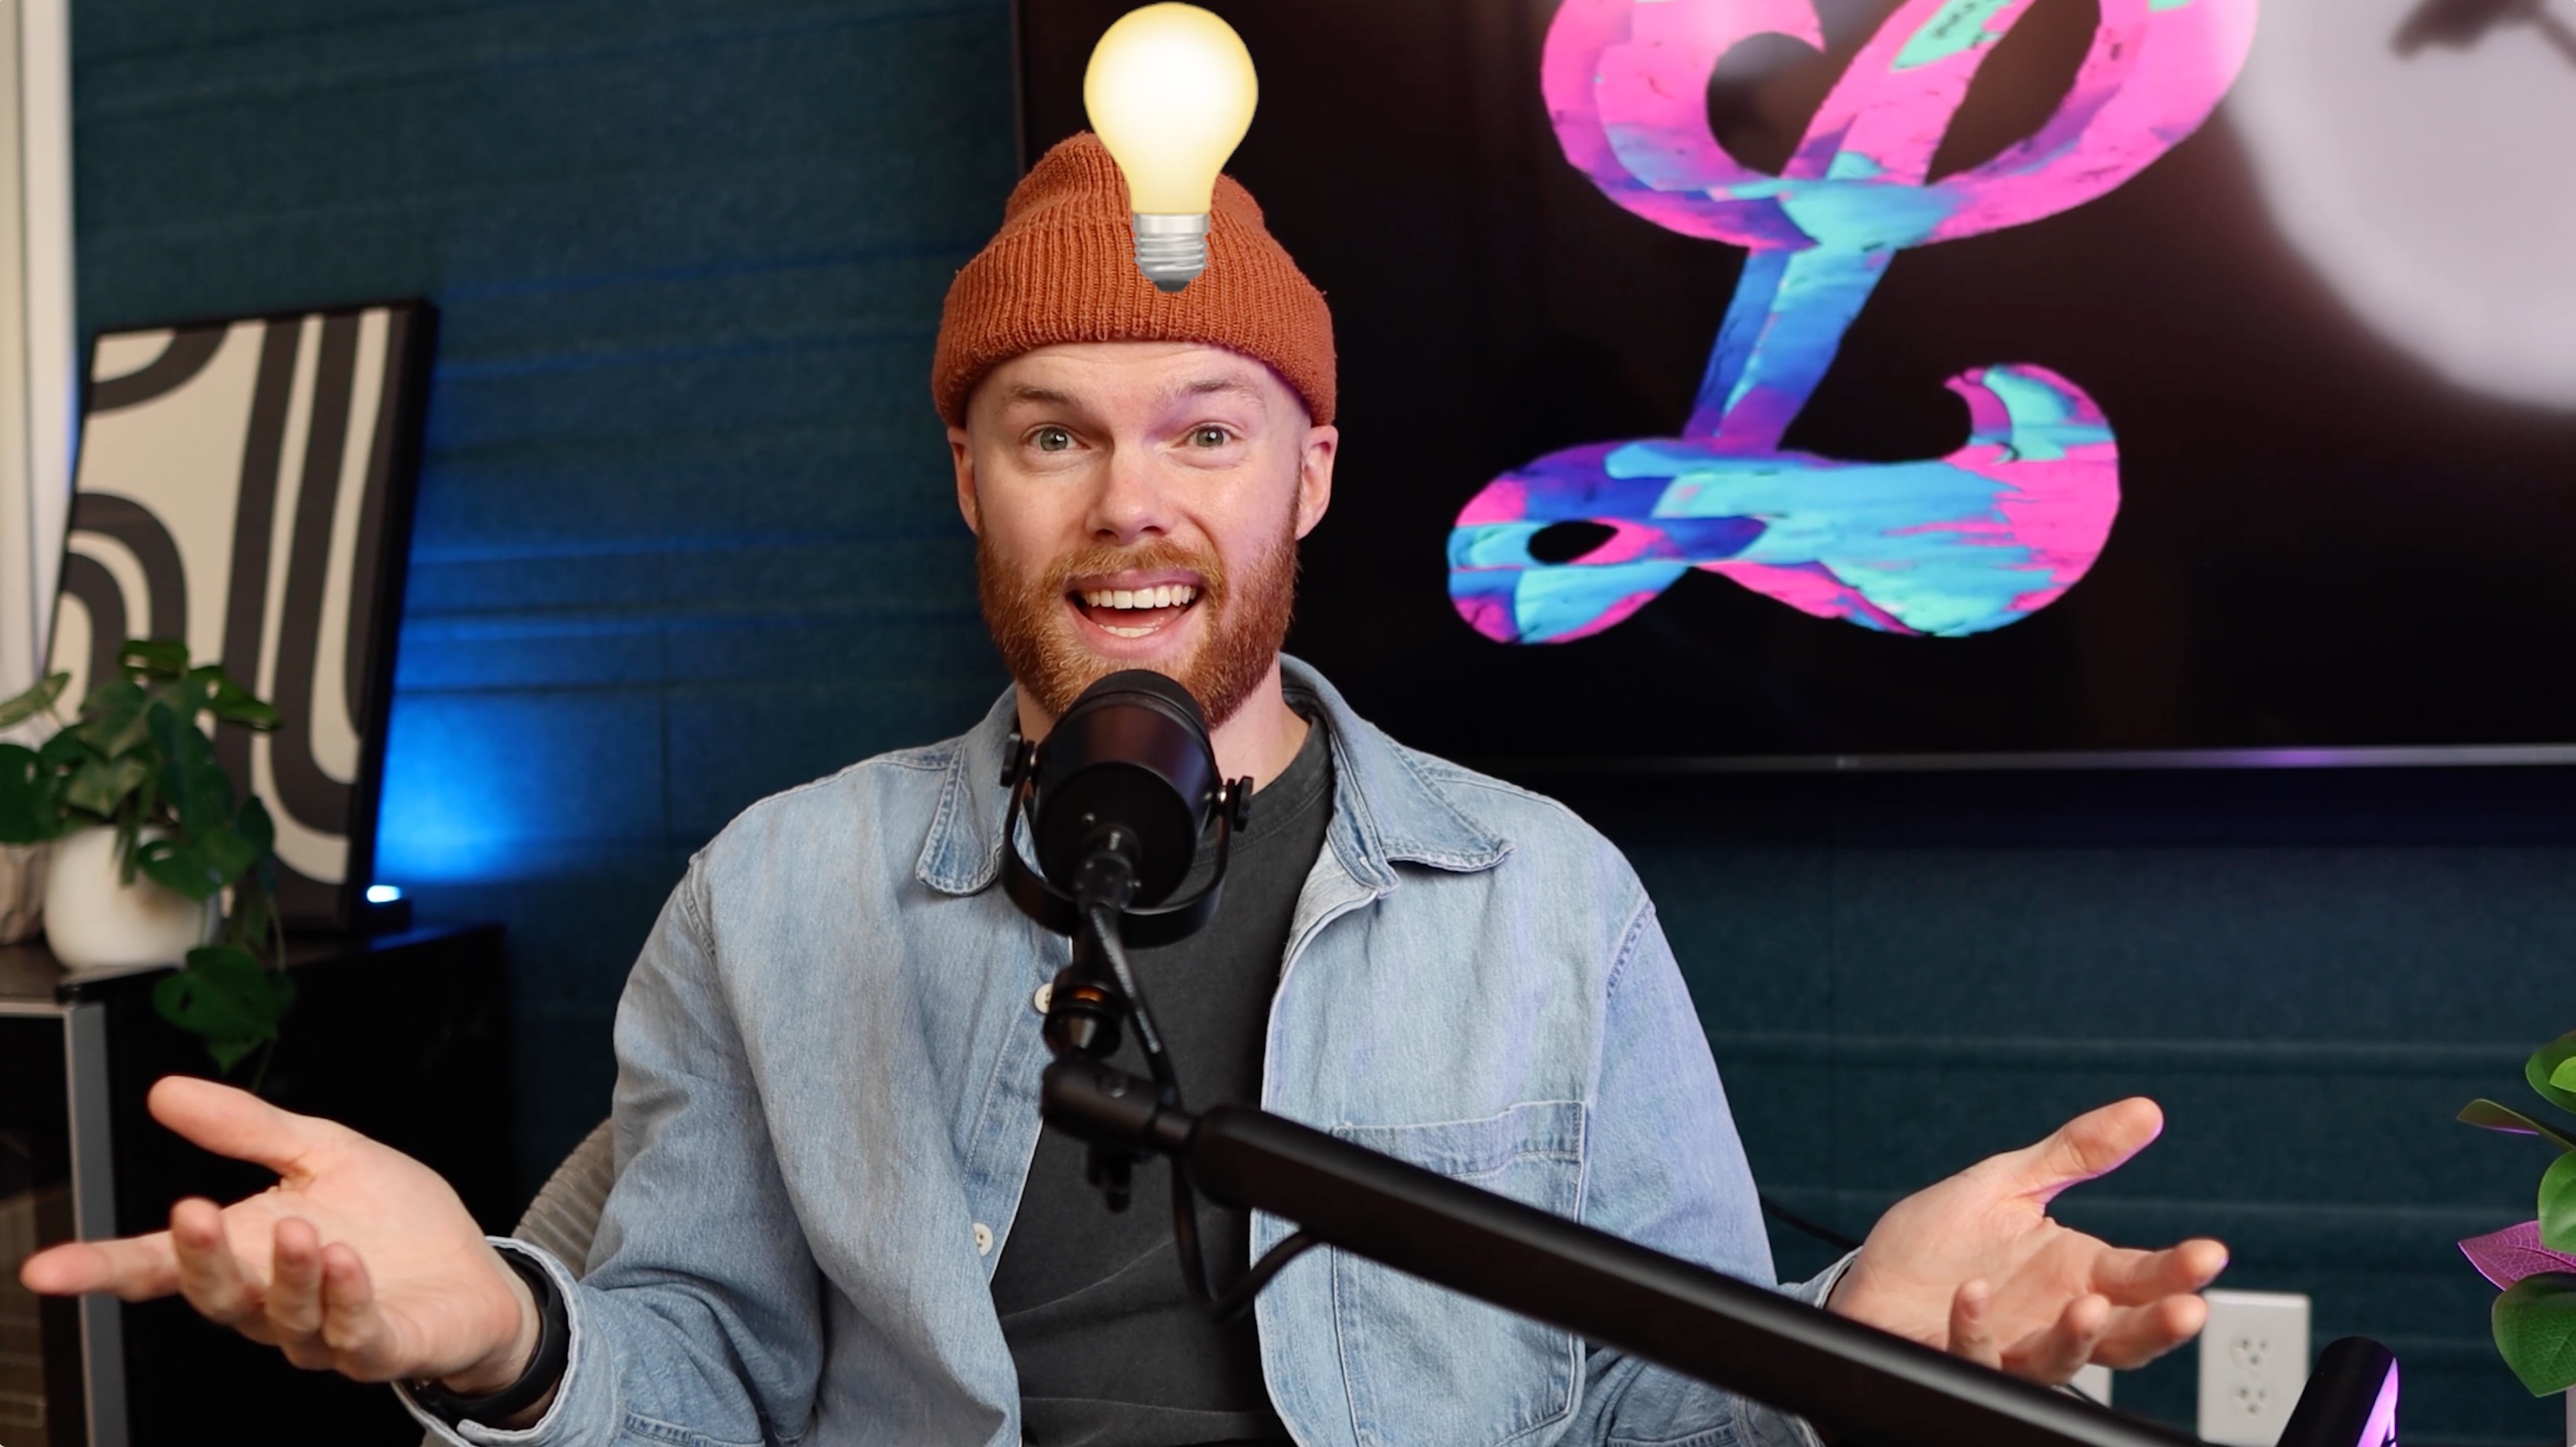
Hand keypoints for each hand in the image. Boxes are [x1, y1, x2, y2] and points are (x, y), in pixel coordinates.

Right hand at [15, 1076, 538, 1394]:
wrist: (476, 1274)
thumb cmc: (395, 1219)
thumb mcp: (322, 1152)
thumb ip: (246, 1128)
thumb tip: (164, 1091)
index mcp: (247, 1253)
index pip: (160, 1266)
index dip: (103, 1268)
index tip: (46, 1269)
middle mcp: (273, 1303)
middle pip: (216, 1294)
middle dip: (200, 1258)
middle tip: (191, 1211)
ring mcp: (324, 1333)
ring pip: (284, 1314)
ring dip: (286, 1273)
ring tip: (299, 1227)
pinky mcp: (382, 1347)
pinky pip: (354, 1333)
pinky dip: (346, 1299)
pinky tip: (346, 1261)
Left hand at [1825, 1097, 2227, 1383]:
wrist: (1872, 1281)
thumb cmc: (1942, 1240)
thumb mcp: (2011, 1184)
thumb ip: (2078, 1152)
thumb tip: (2145, 1110)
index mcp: (2074, 1274)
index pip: (2140, 1278)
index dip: (2177, 1271)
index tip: (2209, 1254)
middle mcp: (2050, 1318)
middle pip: (2122, 1336)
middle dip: (2158, 1325)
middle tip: (2189, 1308)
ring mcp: (2008, 1344)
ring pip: (2059, 1360)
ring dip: (2077, 1338)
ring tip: (2089, 1309)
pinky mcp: (1956, 1357)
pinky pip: (1974, 1352)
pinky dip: (1976, 1328)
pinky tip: (1972, 1294)